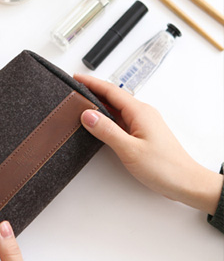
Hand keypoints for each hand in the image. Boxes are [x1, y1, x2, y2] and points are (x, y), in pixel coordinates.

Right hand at [74, 73, 222, 214]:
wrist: (185, 182)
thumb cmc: (164, 167)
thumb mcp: (130, 149)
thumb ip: (107, 130)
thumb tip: (87, 115)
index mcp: (139, 111)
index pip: (110, 91)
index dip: (91, 83)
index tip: (76, 78)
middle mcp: (142, 113)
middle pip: (113, 96)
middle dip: (93, 91)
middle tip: (75, 90)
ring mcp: (143, 122)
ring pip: (116, 108)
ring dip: (99, 103)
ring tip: (82, 103)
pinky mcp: (142, 132)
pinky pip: (121, 118)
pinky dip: (107, 116)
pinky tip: (99, 121)